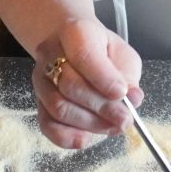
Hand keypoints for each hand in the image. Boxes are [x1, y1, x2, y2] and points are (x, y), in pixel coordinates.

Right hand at [32, 18, 142, 149]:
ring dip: (89, 123)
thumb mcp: (122, 55)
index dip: (103, 78)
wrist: (72, 45)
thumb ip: (128, 76)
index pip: (83, 55)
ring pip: (58, 107)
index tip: (122, 94)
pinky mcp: (37, 100)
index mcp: (74, 32)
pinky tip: (85, 138)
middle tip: (125, 119)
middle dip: (101, 107)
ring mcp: (41, 78)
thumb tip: (132, 99)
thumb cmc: (101, 50)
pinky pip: (45, 124)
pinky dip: (65, 137)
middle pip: (70, 85)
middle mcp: (50, 53)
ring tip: (112, 126)